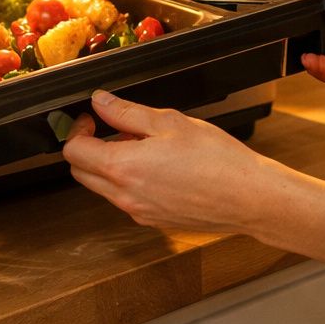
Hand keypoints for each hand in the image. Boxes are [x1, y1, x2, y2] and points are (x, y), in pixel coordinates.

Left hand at [60, 91, 279, 233]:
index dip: (77, 129)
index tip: (92, 117)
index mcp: (124, 168)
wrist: (249, 198)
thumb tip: (100, 102)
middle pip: (81, 173)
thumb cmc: (217, 160)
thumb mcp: (170, 122)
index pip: (74, 151)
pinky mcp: (154, 221)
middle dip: (87, 148)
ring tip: (142, 144)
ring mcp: (139, 212)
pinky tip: (158, 165)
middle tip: (112, 128)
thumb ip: (127, 112)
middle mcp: (125, 196)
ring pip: (104, 188)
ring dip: (109, 164)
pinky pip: (127, 199)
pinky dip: (129, 180)